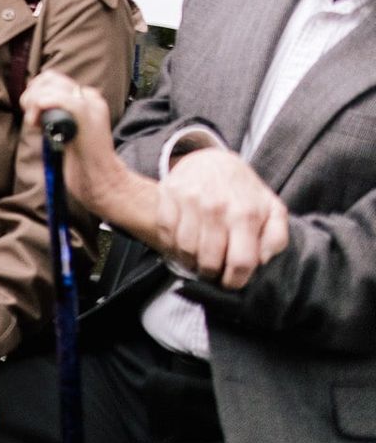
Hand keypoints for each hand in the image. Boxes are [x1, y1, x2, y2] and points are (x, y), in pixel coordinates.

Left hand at [18, 70, 127, 216]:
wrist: (103, 182)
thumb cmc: (82, 163)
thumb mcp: (64, 131)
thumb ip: (54, 115)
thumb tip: (31, 101)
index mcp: (87, 99)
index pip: (51, 78)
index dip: (35, 93)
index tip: (34, 117)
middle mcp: (90, 98)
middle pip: (48, 78)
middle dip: (31, 96)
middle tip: (33, 120)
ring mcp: (91, 106)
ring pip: (51, 85)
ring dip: (34, 103)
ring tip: (36, 124)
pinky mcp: (88, 118)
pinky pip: (61, 99)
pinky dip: (43, 105)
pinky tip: (38, 123)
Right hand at [155, 147, 289, 289]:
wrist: (212, 159)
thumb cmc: (244, 191)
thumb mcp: (272, 209)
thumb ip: (276, 238)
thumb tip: (262, 261)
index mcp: (246, 214)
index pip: (240, 262)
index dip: (235, 281)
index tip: (231, 282)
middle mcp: (217, 207)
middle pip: (209, 260)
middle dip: (211, 274)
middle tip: (212, 272)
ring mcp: (190, 200)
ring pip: (185, 250)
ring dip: (190, 262)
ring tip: (197, 260)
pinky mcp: (169, 195)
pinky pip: (166, 233)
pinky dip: (172, 245)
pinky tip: (183, 244)